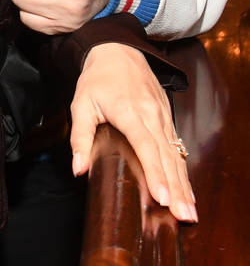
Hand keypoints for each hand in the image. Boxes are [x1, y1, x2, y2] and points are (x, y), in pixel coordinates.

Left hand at [70, 43, 196, 221]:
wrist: (117, 50)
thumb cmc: (96, 79)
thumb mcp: (80, 103)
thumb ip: (80, 137)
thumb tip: (78, 168)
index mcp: (128, 111)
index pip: (145, 146)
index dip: (154, 172)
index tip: (162, 197)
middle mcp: (150, 114)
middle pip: (165, 156)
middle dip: (175, 188)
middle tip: (183, 215)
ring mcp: (162, 115)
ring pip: (175, 154)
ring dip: (183, 183)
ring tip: (189, 211)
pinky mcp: (167, 116)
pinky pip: (177, 147)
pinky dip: (182, 170)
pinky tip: (186, 190)